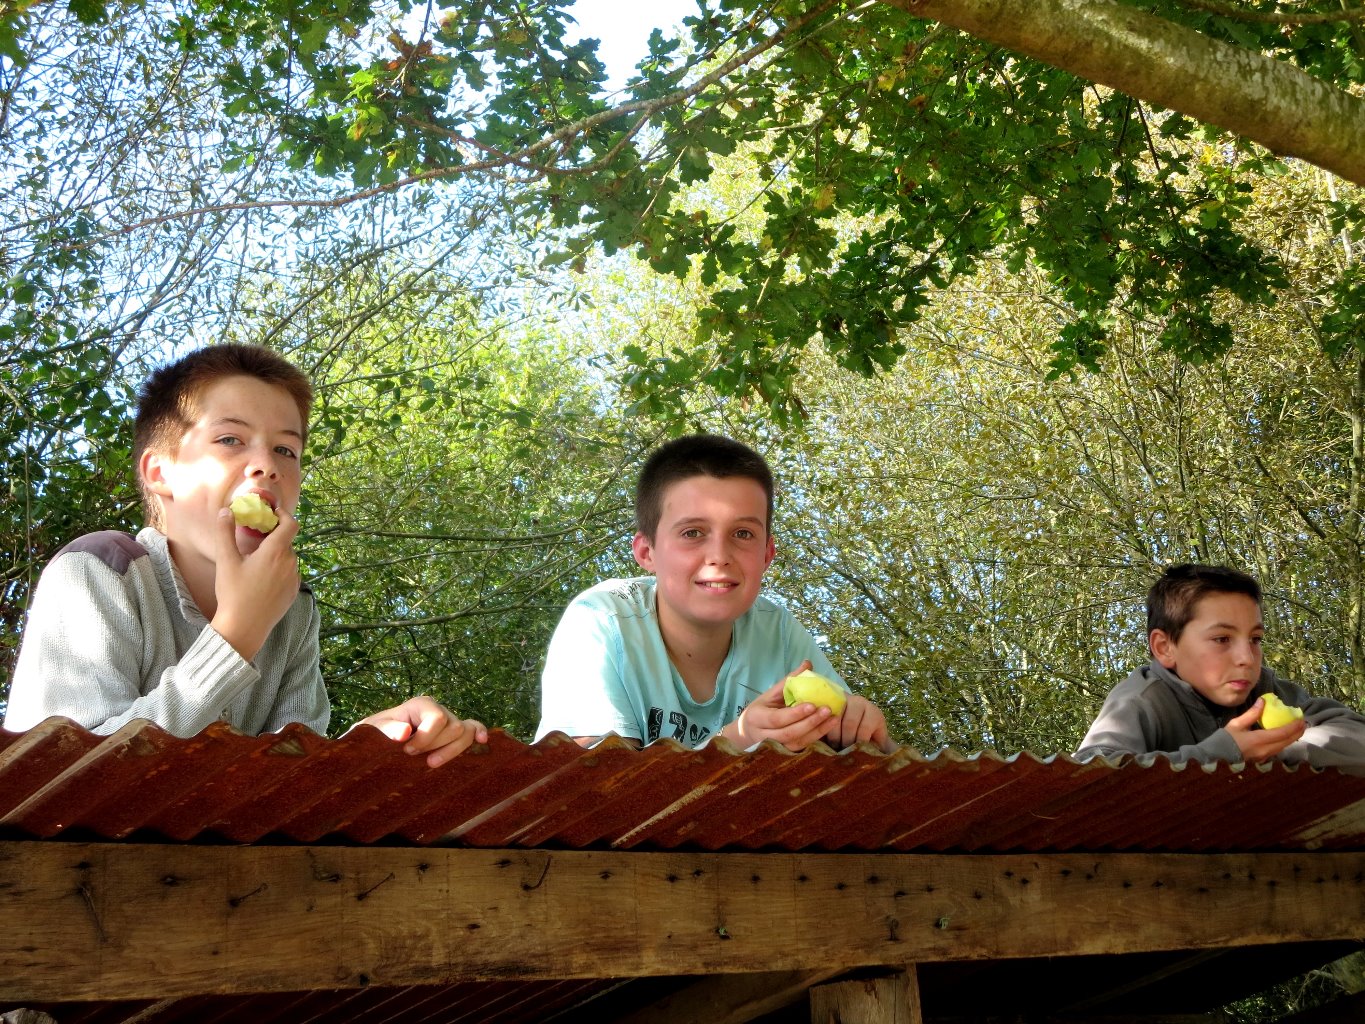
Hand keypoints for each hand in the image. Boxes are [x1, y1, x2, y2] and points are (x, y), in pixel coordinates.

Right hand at [210, 506, 300, 660]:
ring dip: (275, 555)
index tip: (272, 513)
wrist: (244, 627)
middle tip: (254, 541)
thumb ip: (225, 533)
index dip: (284, 514)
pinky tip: (262, 581)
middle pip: (286, 542)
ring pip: (287, 558)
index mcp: (276, 552)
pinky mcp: (294, 592)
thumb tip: (225, 511)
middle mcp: (290, 563)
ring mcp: (295, 579)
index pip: (291, 524)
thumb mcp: (226, 561)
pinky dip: (279, 571)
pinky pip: (289, 574)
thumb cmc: (234, 593)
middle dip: (272, 538)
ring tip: (254, 564)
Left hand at [359, 696, 488, 766]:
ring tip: (431, 763)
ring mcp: (448, 721)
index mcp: (421, 705)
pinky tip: (482, 741)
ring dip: (450, 751)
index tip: (407, 751)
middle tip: (413, 756)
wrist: (376, 742)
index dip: (426, 738)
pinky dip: (479, 732)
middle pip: (454, 727)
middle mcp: (439, 710)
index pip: (437, 718)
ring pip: (465, 733)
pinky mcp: (453, 734)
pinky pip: (473, 728)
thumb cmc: (375, 735)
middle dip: (435, 745)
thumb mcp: (374, 731)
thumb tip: (405, 733)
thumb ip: (387, 730)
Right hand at [722, 661, 834, 751]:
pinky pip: (802, 748)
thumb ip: (789, 680)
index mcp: (757, 717)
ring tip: (833, 719)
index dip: (795, 713)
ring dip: (817, 732)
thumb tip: (808, 663)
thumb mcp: (770, 694)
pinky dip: (816, 737)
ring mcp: (775, 747)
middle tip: (828, 710)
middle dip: (810, 722)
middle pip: (789, 733)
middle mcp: (764, 735)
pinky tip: (828, 727)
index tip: (812, 705)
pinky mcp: (785, 753)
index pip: (777, 718)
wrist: (748, 733)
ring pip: (797, 743)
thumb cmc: (762, 710)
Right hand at [821, 694, 898, 752]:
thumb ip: (884, 750)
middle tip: (842, 752)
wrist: (857, 718)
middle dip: (845, 741)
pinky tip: (825, 737)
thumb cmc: (869, 736)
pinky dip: (824, 727)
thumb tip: (888, 762)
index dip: (859, 743)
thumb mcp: (879, 741)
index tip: (855, 754)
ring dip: (834, 736)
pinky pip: (824, 714)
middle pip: (850, 723)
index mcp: (873, 712)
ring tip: (834, 746)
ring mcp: (844, 699)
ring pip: (835, 719)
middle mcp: (860, 702)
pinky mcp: (830, 701)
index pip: (865, 728)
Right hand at [1227, 698, 1305, 762]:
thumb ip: (1252, 714)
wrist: (1218, 755)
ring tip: (1297, 729)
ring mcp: (1265, 756)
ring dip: (1292, 737)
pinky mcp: (1263, 758)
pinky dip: (1285, 742)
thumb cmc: (1226, 739)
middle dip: (1297, 732)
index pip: (1282, 733)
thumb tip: (1263, 701)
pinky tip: (1285, 736)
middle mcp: (1265, 749)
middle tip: (1303, 723)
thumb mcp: (1236, 724)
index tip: (1300, 719)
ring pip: (1284, 746)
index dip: (1293, 726)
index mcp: (1259, 740)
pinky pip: (1278, 749)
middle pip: (1286, 741)